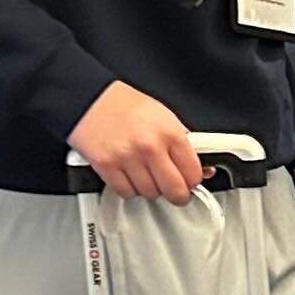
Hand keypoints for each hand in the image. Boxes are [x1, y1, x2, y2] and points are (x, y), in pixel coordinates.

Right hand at [69, 83, 201, 202]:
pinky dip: (130, 189)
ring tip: (146, 173)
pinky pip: (127, 193)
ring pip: (150, 194)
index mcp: (169, 132)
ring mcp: (128, 157)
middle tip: (174, 190)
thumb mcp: (164, 117)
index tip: (190, 182)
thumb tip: (203, 169)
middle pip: (175, 191)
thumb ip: (184, 144)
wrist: (91, 99)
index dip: (193, 182)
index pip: (193, 173)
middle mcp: (150, 146)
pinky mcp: (107, 166)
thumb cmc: (126, 106)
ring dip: (151, 189)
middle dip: (177, 194)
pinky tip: (130, 175)